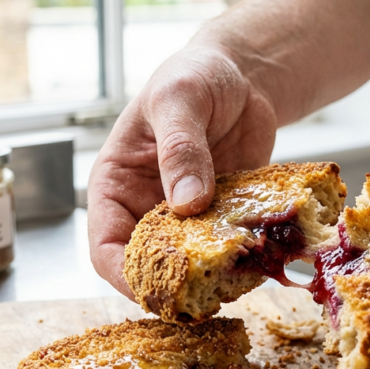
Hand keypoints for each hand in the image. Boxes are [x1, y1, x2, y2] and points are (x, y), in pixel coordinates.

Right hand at [87, 46, 276, 296]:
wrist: (242, 74)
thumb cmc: (194, 76)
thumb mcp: (180, 100)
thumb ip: (180, 149)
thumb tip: (186, 203)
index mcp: (116, 185)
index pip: (105, 246)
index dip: (124, 274)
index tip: (157, 289)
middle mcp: (147, 209)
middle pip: (149, 266)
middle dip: (175, 284)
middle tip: (208, 294)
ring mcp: (187, 218)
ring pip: (192, 265)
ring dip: (214, 276)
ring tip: (242, 274)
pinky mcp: (224, 219)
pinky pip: (229, 250)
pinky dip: (244, 258)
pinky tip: (264, 257)